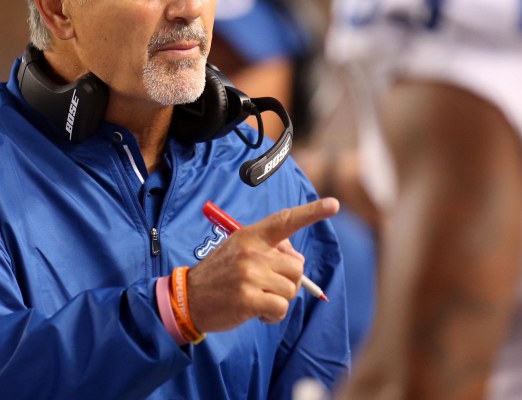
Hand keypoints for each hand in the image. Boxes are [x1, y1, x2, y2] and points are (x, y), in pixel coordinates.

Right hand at [187, 197, 339, 331]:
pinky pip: (281, 308)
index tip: (333, 204)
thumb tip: (297, 259)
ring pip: (291, 290)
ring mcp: (249, 275)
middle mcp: (251, 251)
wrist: (188, 299)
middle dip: (288, 281)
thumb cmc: (219, 275)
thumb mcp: (239, 251)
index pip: (284, 221)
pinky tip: (258, 313)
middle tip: (266, 287)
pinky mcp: (248, 299)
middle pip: (297, 267)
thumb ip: (268, 250)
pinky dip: (274, 316)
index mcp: (250, 236)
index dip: (311, 213)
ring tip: (257, 300)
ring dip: (279, 301)